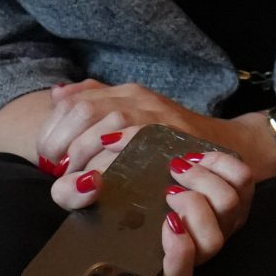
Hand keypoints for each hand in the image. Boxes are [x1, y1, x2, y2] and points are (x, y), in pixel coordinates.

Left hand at [31, 81, 275, 181]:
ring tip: (79, 179)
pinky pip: (132, 146)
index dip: (53, 130)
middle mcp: (141, 99)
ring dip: (84, 156)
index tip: (50, 158)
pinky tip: (100, 182)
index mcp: (128, 93)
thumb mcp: (136, 114)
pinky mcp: (171, 141)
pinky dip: (110, 165)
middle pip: (85, 111)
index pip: (75, 101)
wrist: (225, 149)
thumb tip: (58, 95)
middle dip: (64, 145)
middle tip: (61, 173)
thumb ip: (99, 101)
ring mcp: (157, 118)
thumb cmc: (171, 140)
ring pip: (106, 125)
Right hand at [53, 129, 256, 275]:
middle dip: (193, 208)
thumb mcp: (85, 195)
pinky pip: (241, 179)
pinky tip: (198, 156)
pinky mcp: (236, 192)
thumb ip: (72, 195)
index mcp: (163, 264)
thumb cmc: (116, 192)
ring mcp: (222, 221)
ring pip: (229, 206)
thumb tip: (89, 182)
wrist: (150, 165)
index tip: (166, 224)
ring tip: (178, 167)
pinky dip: (221, 164)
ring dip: (205, 182)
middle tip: (168, 188)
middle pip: (212, 239)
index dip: (179, 255)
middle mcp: (198, 248)